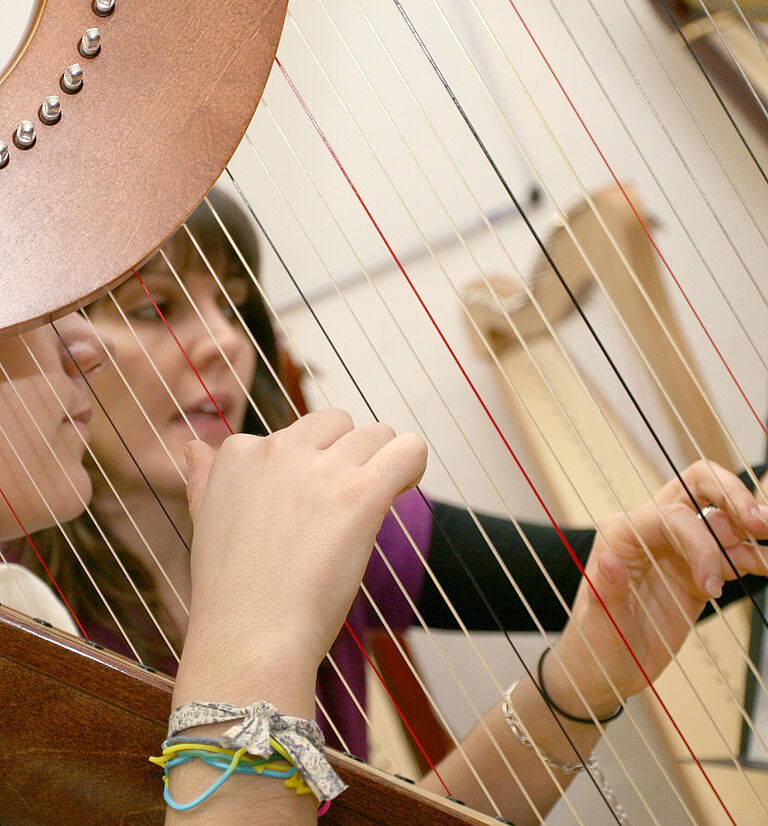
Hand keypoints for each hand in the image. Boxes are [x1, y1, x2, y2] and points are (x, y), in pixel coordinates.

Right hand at [176, 409, 426, 707]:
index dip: (308, 468)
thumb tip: (193, 447)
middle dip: (346, 455)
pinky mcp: (360, 492)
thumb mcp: (204, 521)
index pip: (294, 433)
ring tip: (371, 504)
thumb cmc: (232, 592)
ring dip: (380, 463)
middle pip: (337, 423)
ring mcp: (320, 469)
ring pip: (376, 433)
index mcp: (238, 452)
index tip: (305, 509)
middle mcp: (278, 449)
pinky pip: (408, 449)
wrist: (249, 639)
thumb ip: (205, 478)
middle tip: (343, 504)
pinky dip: (413, 461)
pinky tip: (403, 486)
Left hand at [549, 460, 767, 716]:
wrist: (604, 669)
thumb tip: (609, 558)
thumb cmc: (594, 642)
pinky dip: (759, 556)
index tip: (711, 588)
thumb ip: (606, 589)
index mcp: (622, 533)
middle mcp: (651, 531)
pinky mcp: (698, 573)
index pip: (672, 515)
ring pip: (724, 519)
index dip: (699, 543)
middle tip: (761, 524)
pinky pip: (735, 553)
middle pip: (699, 487)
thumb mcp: (598, 620)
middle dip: (733, 495)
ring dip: (754, 525)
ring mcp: (678, 549)